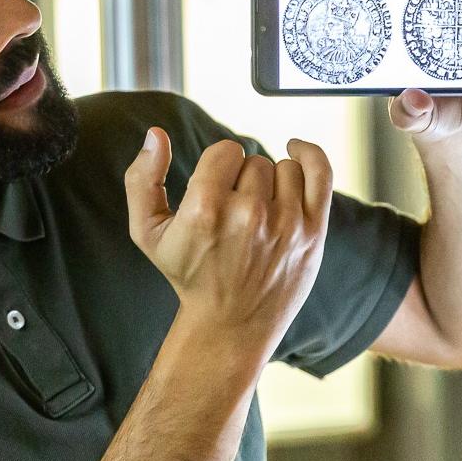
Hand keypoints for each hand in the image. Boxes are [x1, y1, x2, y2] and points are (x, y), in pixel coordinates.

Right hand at [124, 130, 330, 352]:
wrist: (230, 325)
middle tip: (235, 215)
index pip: (224, 151)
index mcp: (206, 209)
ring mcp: (286, 224)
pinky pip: (319, 171)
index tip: (216, 190)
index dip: (218, 167)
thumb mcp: (148, 232)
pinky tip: (295, 151)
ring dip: (270, 183)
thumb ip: (142, 180)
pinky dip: (309, 154)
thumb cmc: (189, 275)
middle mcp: (248, 215)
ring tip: (259, 212)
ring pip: (283, 167)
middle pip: (254, 161)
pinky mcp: (313, 233)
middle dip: (243, 181)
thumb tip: (156, 135)